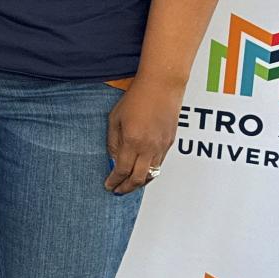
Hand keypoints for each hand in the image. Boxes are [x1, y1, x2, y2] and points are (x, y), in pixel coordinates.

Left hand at [106, 76, 180, 194]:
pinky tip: (142, 171)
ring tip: (129, 184)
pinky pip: (159, 164)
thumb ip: (113, 141)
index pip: (122, 170)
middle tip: (118, 191)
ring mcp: (161, 146)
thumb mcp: (115, 118)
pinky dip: (150, 172)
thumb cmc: (136, 98)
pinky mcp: (170, 143)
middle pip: (138, 178)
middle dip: (126, 188)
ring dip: (139, 183)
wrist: (161, 86)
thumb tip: (113, 159)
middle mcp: (148, 147)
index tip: (108, 185)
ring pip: (152, 174)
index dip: (114, 181)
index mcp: (132, 141)